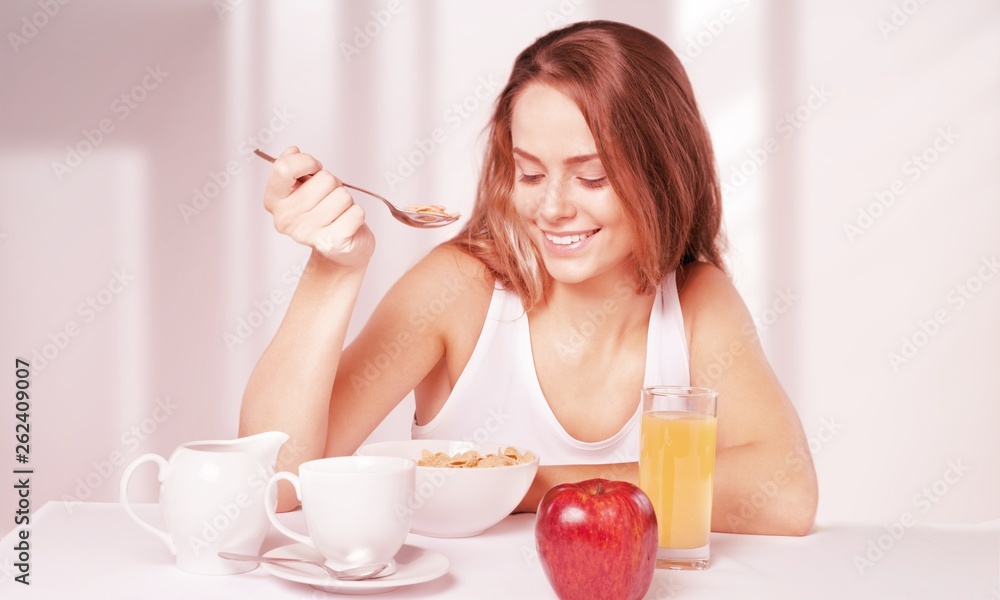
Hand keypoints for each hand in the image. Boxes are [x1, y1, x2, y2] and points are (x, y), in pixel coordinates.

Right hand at [262, 146, 374, 268]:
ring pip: (342, 195)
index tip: (314, 169)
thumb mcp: (304, 186)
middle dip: (334, 184)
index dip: (307, 162)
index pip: (284, 169)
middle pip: (325, 179)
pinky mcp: (331, 243)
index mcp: (274, 201)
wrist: (340, 250)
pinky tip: (347, 223)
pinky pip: (356, 212)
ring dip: (346, 201)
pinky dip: (357, 214)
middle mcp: (286, 219)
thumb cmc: (323, 211)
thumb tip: (293, 151)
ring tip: (338, 212)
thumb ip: (294, 167)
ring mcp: (308, 233)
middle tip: (330, 198)